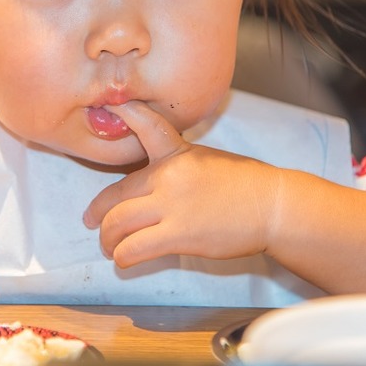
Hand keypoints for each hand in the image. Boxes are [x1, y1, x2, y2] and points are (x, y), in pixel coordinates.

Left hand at [83, 100, 284, 267]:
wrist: (273, 206)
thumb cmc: (243, 184)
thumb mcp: (204, 159)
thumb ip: (173, 165)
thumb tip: (147, 184)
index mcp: (176, 153)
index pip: (145, 125)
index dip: (125, 114)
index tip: (109, 105)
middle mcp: (168, 175)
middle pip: (116, 195)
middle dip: (98, 214)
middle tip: (93, 222)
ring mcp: (172, 205)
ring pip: (118, 223)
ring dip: (108, 240)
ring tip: (110, 247)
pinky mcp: (179, 234)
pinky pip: (135, 247)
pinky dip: (122, 256)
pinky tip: (123, 260)